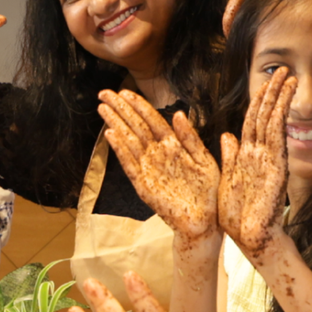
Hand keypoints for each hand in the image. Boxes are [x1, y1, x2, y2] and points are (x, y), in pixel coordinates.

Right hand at [97, 88, 217, 245]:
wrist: (205, 220)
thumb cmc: (208, 192)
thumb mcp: (204, 159)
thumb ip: (190, 137)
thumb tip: (178, 114)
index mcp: (174, 146)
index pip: (152, 120)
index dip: (138, 105)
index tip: (124, 91)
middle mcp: (158, 155)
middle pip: (136, 126)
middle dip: (120, 109)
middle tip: (104, 93)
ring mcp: (149, 170)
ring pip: (130, 141)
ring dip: (116, 124)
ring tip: (102, 108)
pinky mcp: (144, 186)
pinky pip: (130, 164)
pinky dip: (121, 150)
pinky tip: (111, 135)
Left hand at [217, 68, 292, 265]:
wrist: (248, 235)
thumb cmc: (236, 213)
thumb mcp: (226, 178)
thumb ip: (229, 155)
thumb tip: (227, 135)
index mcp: (246, 154)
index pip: (253, 120)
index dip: (258, 100)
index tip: (265, 81)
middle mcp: (260, 153)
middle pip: (265, 115)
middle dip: (273, 91)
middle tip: (281, 69)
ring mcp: (269, 158)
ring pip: (273, 121)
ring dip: (279, 98)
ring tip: (287, 76)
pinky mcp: (275, 165)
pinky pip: (276, 136)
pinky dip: (280, 116)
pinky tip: (284, 100)